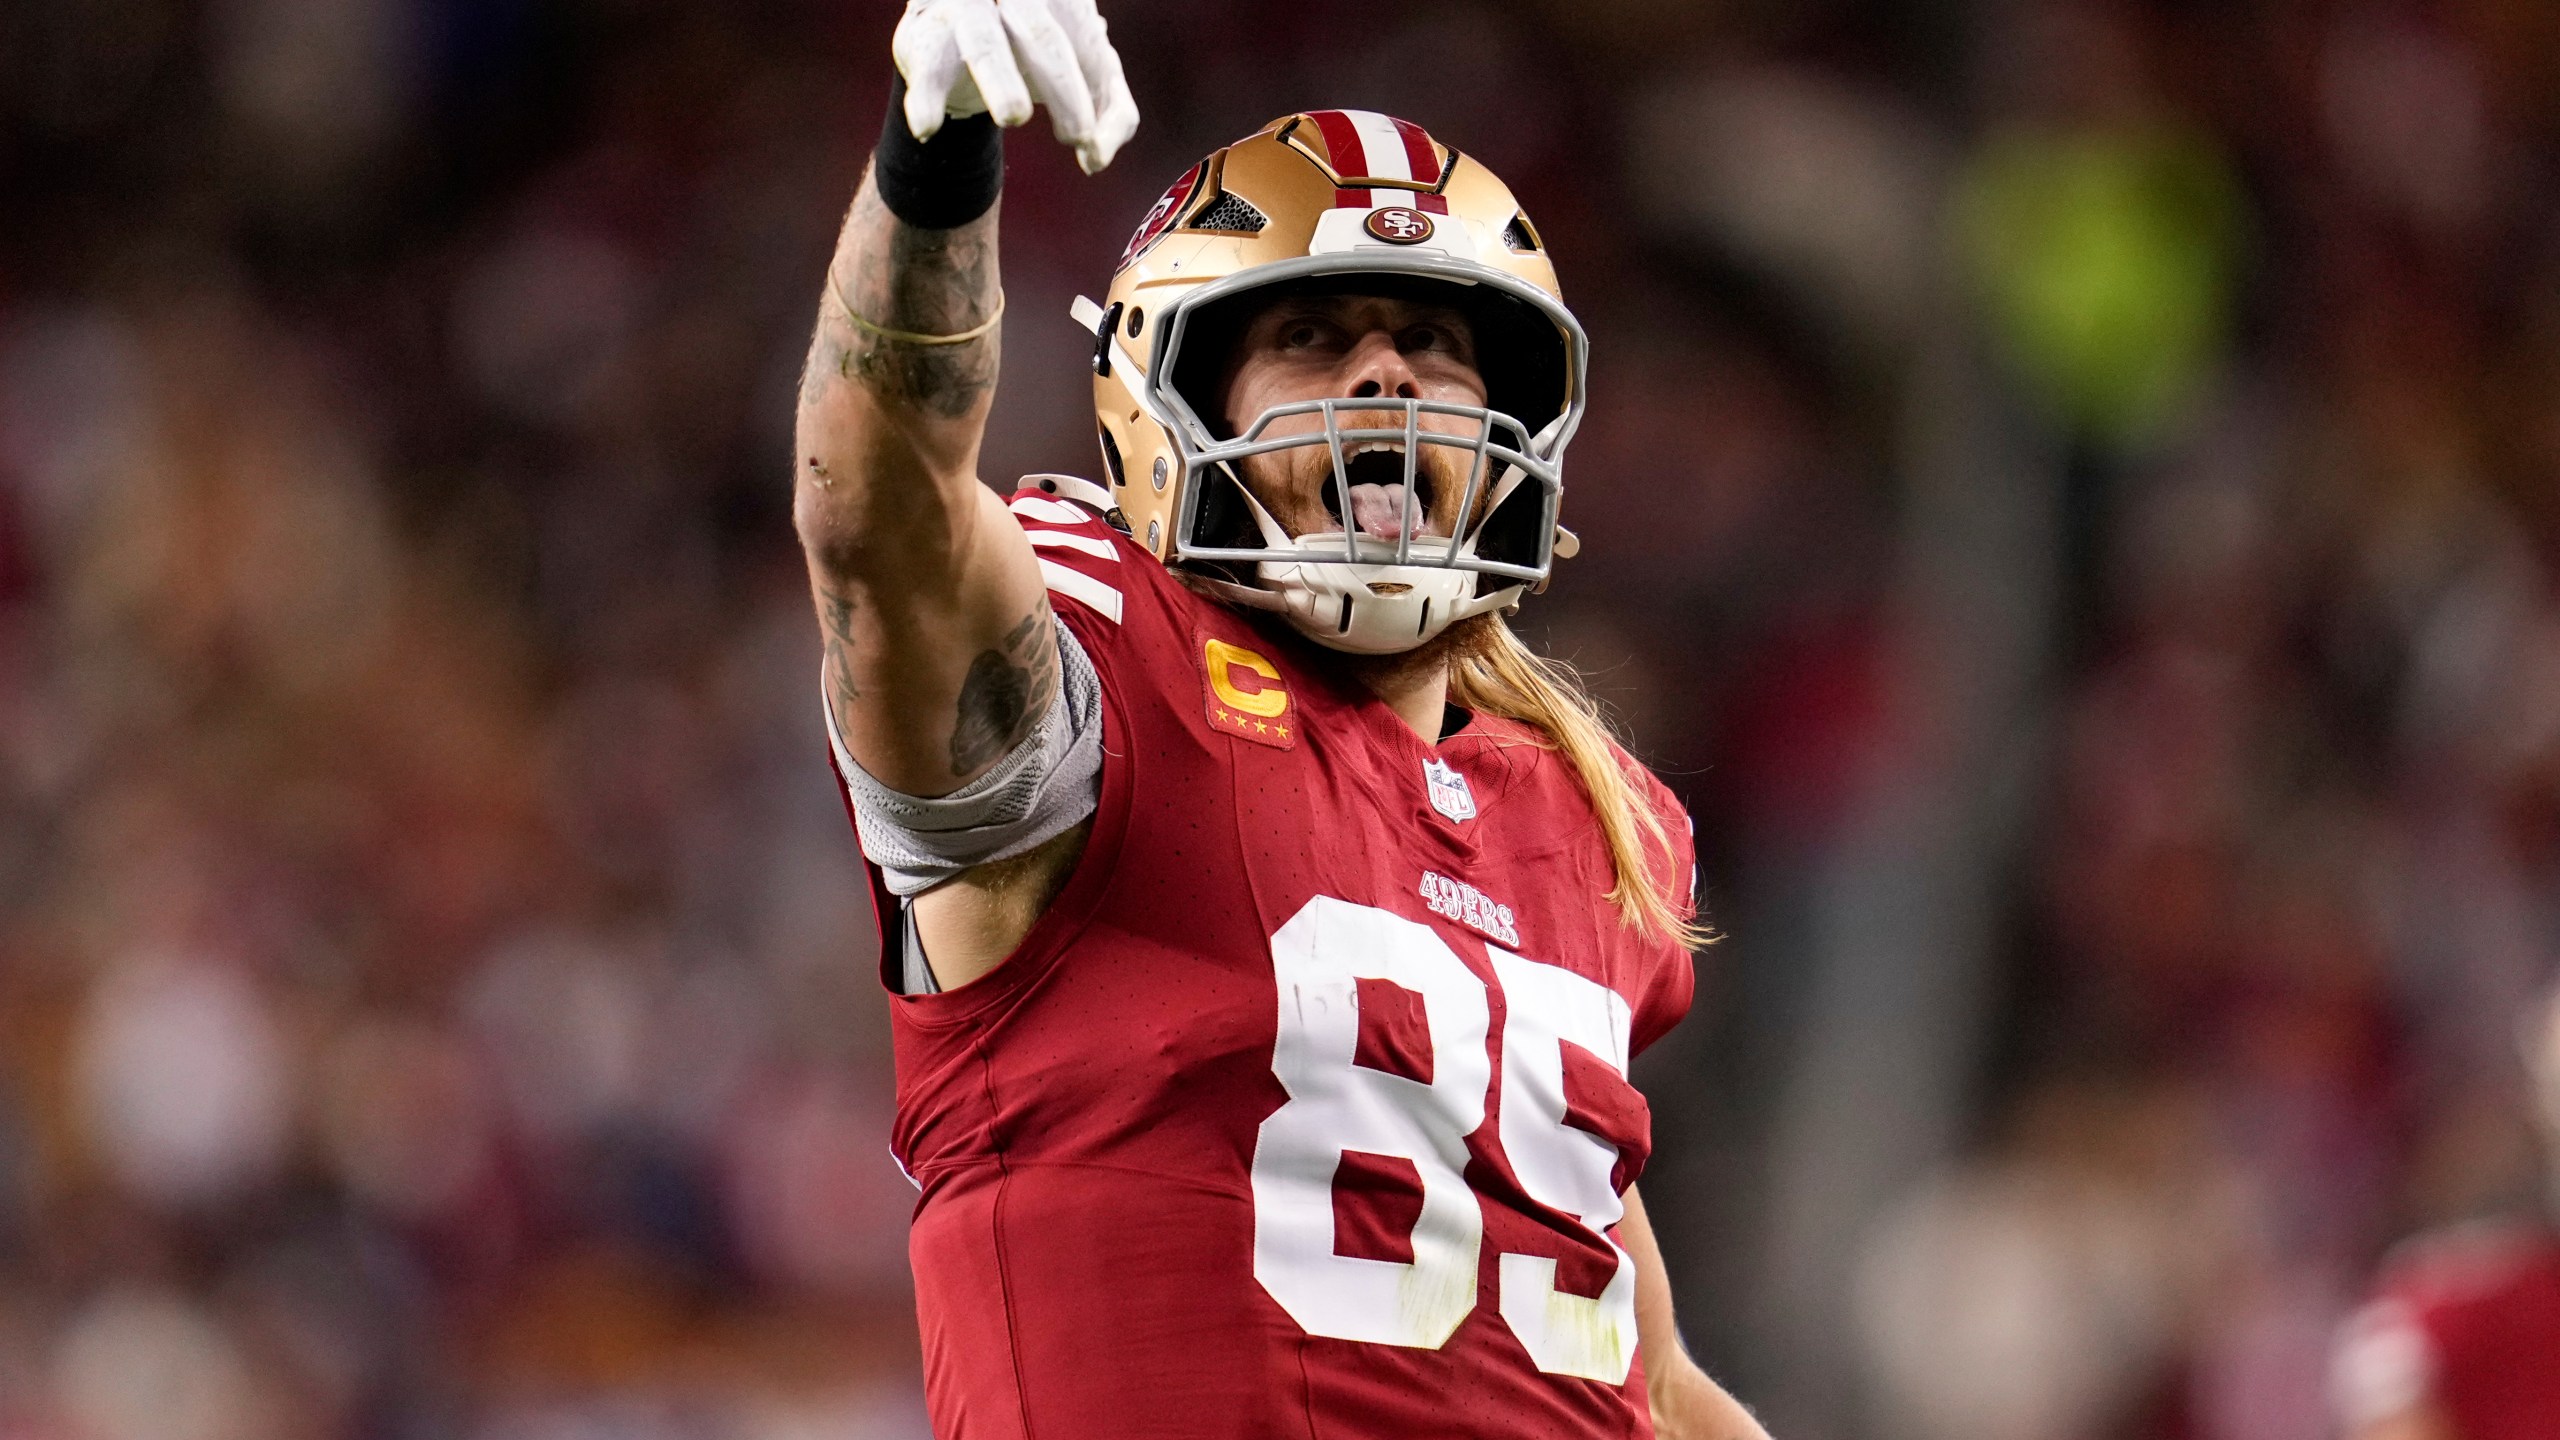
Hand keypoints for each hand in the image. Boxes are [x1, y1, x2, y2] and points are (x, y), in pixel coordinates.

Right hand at [893, 0, 1139, 174]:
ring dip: (1002, 82)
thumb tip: (1097, 159)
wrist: (957, 42)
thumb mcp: (1083, 74)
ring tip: (1016, 116)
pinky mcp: (923, 35)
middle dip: (1063, 87)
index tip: (1092, 144)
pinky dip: (925, 99)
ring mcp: (965, 9)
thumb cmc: (1032, 53)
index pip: (1086, 39)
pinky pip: (926, 66)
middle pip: (1043, 36)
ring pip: (985, 44)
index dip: (1096, 89)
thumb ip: (1110, 109)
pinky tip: (927, 128)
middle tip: (1077, 136)